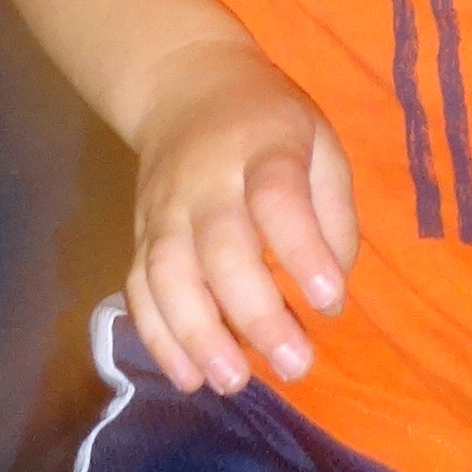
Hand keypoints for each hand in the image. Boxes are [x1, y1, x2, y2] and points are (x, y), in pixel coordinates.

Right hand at [127, 43, 358, 394]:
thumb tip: (329, 290)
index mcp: (263, 149)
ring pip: (169, 277)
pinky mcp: (139, 236)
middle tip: (293, 365)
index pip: (277, 199)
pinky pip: (138, 290)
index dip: (302, 251)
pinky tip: (188, 378)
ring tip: (233, 382)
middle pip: (221, 249)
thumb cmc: (268, 126)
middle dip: (255, 313)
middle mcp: (205, 181)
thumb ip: (333, 213)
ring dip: (198, 336)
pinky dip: (157, 337)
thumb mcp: (320, 143)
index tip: (329, 301)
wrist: (182, 88)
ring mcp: (164, 211)